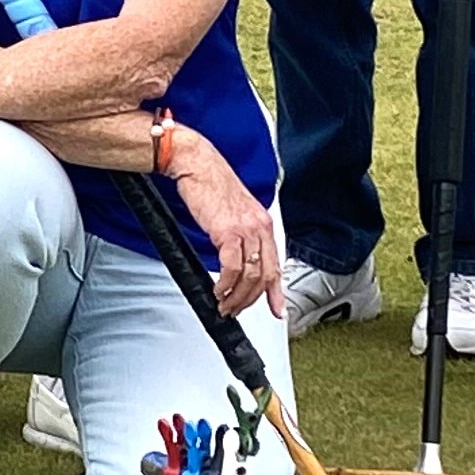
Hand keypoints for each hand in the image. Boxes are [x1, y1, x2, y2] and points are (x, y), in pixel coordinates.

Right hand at [171, 130, 282, 319]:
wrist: (197, 164)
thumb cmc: (211, 184)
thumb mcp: (234, 213)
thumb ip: (241, 236)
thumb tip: (238, 259)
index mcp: (263, 224)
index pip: (276, 265)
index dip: (276, 293)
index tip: (277, 310)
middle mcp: (259, 227)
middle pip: (264, 276)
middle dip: (250, 300)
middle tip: (235, 310)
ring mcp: (245, 229)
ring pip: (250, 276)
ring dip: (236, 297)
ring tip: (223, 305)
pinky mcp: (227, 231)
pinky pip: (231, 267)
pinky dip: (224, 284)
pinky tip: (217, 289)